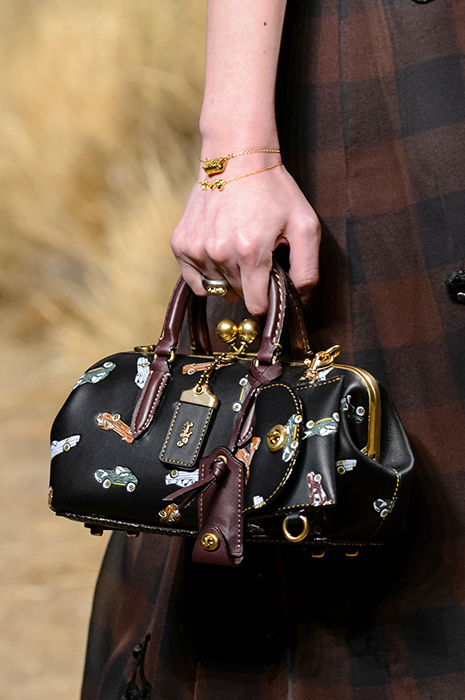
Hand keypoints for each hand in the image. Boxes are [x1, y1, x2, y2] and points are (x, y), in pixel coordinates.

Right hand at [171, 164, 320, 315]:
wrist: (236, 155)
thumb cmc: (274, 190)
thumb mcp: (305, 226)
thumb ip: (308, 269)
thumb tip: (301, 300)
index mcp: (252, 253)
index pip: (257, 305)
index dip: (268, 296)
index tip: (271, 280)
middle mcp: (220, 253)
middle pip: (238, 294)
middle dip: (250, 281)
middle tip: (257, 250)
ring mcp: (197, 249)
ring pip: (217, 287)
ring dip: (229, 275)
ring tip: (237, 244)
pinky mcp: (180, 244)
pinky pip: (194, 281)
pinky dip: (207, 274)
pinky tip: (219, 251)